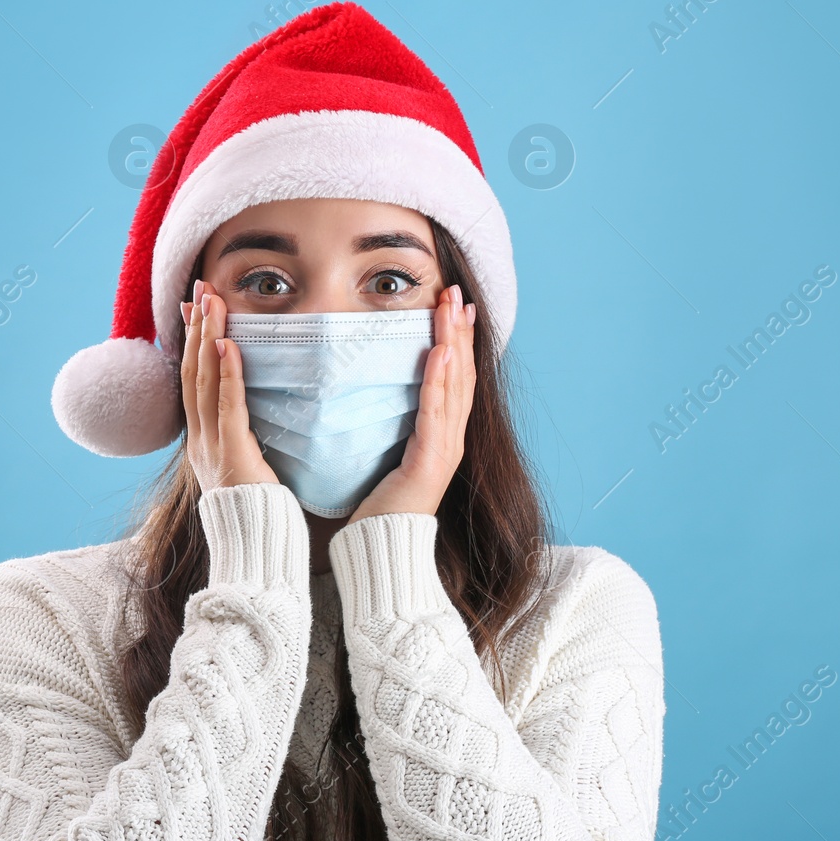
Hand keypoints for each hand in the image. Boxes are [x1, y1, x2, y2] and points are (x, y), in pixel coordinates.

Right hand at [179, 279, 279, 492]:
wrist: (255, 549)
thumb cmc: (261, 511)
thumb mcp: (248, 468)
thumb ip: (246, 441)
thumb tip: (255, 417)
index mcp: (202, 443)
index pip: (191, 382)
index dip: (191, 343)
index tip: (194, 310)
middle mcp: (200, 441)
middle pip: (191, 373)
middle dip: (196, 328)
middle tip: (200, 289)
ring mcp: (212, 447)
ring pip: (203, 382)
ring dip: (207, 338)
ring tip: (212, 303)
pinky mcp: (232, 454)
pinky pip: (228, 406)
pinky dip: (227, 373)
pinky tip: (227, 346)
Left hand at [347, 283, 476, 523]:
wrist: (381, 547)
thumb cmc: (379, 506)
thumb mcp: (388, 454)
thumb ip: (392, 425)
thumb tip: (377, 391)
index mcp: (442, 437)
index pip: (456, 379)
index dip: (459, 341)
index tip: (457, 307)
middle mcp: (451, 440)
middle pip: (462, 375)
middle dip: (460, 331)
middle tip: (457, 293)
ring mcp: (445, 451)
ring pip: (454, 386)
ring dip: (454, 343)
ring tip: (452, 309)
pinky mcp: (430, 463)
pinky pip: (435, 413)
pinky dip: (439, 381)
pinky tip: (440, 354)